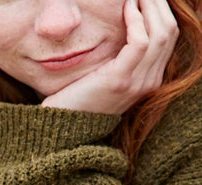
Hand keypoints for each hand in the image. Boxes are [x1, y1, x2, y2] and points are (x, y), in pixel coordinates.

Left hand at [41, 0, 178, 114]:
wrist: (62, 126)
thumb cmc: (77, 99)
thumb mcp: (105, 76)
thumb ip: (120, 59)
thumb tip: (124, 28)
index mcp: (148, 80)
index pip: (168, 38)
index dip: (161, 12)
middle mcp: (149, 83)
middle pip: (169, 31)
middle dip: (159, 5)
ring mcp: (137, 83)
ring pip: (161, 33)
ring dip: (150, 6)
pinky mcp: (120, 80)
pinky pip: (140, 41)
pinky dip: (136, 20)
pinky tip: (126, 8)